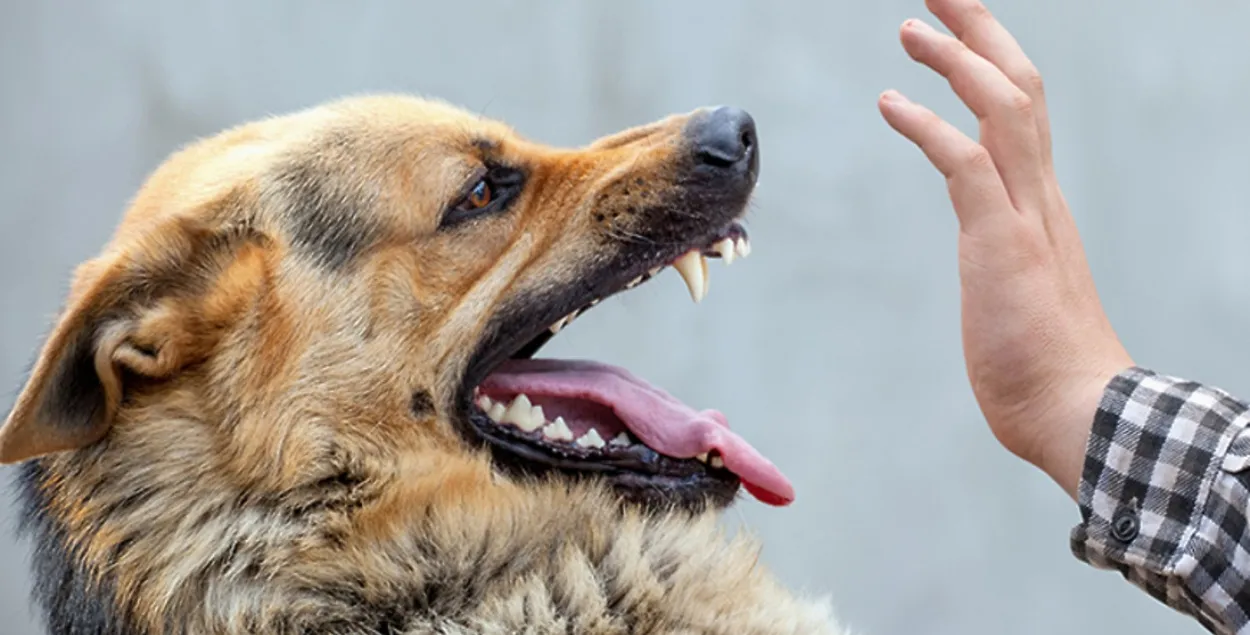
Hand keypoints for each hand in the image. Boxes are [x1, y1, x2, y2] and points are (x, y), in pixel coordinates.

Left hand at [878, 0, 1133, 497]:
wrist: (1078, 413)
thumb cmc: (1045, 366)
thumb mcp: (1019, 294)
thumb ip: (1007, 262)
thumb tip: (991, 262)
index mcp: (1041, 204)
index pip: (1023, 111)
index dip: (990, 62)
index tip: (956, 31)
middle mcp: (1040, 196)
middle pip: (1020, 87)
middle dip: (979, 32)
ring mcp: (1026, 215)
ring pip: (1002, 108)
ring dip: (956, 60)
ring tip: (909, 27)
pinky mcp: (1002, 242)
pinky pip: (965, 164)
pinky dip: (928, 125)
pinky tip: (890, 102)